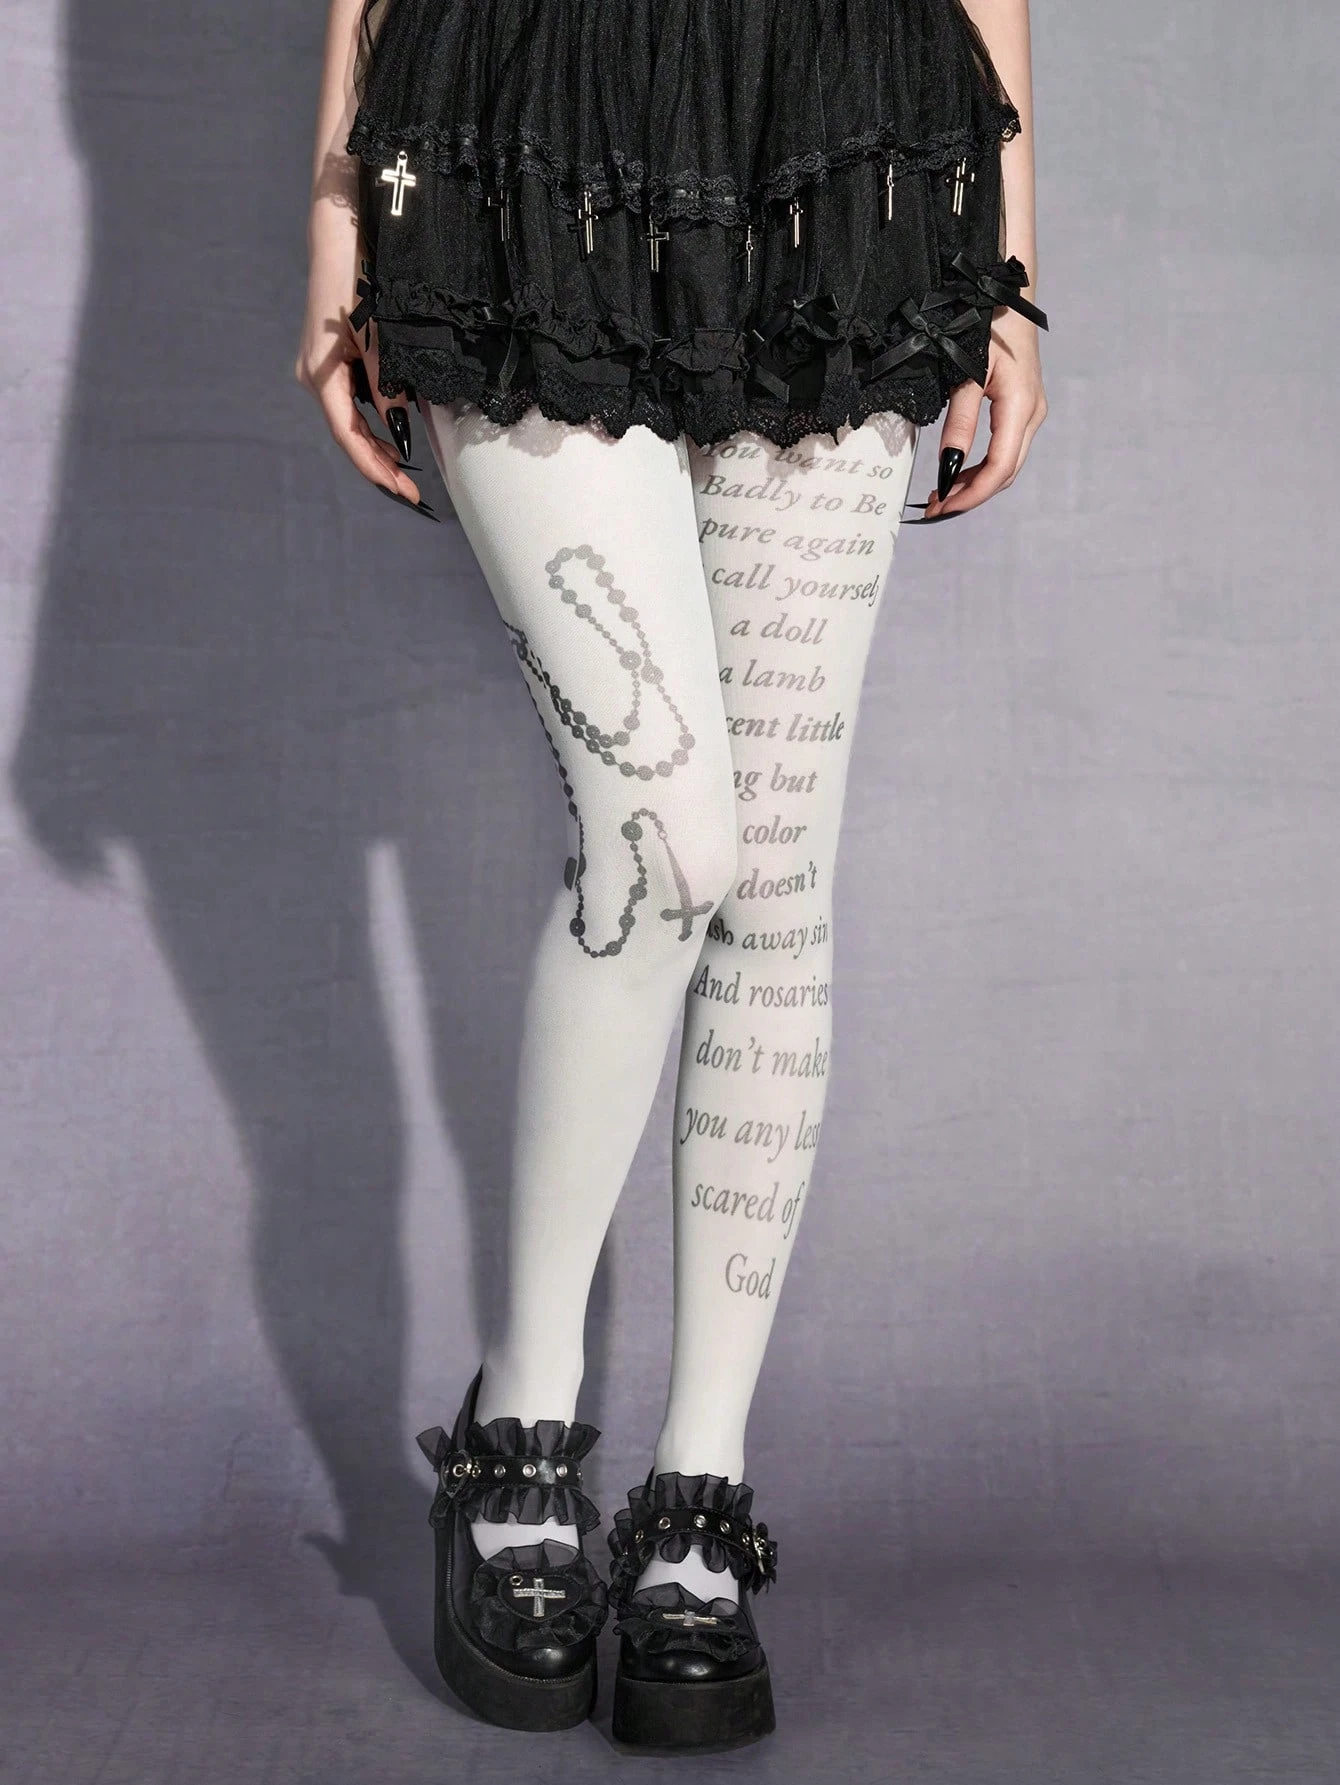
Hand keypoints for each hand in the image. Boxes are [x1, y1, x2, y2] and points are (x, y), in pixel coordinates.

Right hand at [294, 236, 426, 508]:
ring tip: (404, 470)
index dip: (375, 467)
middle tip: (411, 489)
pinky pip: (351, 400)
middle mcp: (314, 377)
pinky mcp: (330, 360)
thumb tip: (399, 427)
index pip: (349, 435)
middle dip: (379, 463)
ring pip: (350, 419)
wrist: (340, 235)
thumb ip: (386, 385)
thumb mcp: (379, 337)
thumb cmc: (357, 280)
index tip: (401, 489)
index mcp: (321, 375)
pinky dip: (371, 420)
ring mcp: (319, 369)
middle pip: (348, 433)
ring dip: (376, 444)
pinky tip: (392, 433)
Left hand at [919, 306, 1047, 519]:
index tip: (941, 508)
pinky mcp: (1024, 406)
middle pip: (1005, 472)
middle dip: (971, 495)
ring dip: (976, 483)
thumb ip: (960, 422)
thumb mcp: (966, 373)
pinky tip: (959, 471)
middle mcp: (1032, 413)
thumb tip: (948, 466)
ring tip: (943, 493)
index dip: (970, 495)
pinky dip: (983, 466)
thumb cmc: (987, 324)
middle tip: (935, 507)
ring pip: (1007, 464)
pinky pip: (1006, 448)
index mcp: (1021, 406)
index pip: (999, 468)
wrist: (1007, 293)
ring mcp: (1031, 410)